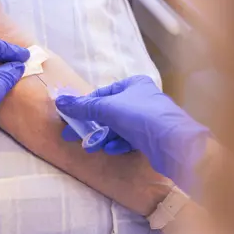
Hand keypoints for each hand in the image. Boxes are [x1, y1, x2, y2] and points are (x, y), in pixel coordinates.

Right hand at [55, 75, 209, 193]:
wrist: (174, 143)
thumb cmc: (141, 117)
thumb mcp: (107, 108)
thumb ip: (83, 107)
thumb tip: (59, 101)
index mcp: (134, 84)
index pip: (103, 93)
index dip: (86, 105)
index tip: (71, 118)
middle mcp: (142, 99)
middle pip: (110, 111)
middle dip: (93, 125)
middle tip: (74, 136)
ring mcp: (148, 119)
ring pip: (118, 127)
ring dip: (103, 136)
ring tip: (92, 146)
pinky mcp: (152, 138)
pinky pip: (129, 139)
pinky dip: (118, 143)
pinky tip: (112, 149)